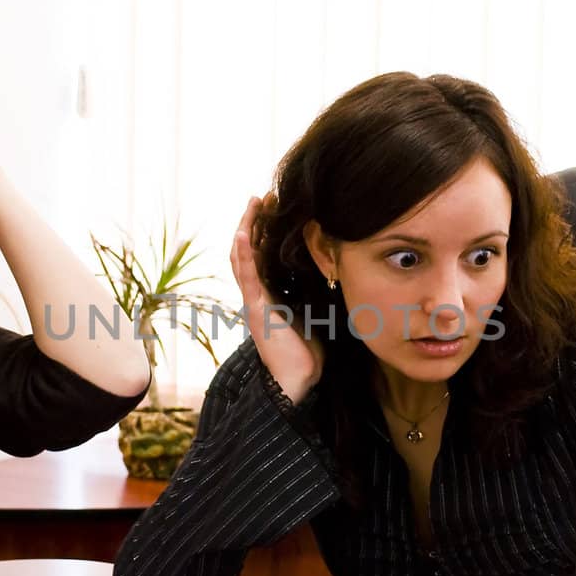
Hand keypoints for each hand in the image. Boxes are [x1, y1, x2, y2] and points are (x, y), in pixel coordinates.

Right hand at [229, 195, 322, 403]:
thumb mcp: (312, 312)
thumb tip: (333, 270)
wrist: (298, 379)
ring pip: (242, 257)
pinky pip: (247, 277)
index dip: (263, 229)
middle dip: (253, 221)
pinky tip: (244, 234)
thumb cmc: (307, 351)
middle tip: (261, 196)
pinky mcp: (256, 309)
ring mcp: (253, 301)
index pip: (260, 254)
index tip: (272, 206)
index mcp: (269, 294)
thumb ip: (313, 291)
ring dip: (247, 228)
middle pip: (248, 249)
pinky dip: (244, 254)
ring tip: (253, 204)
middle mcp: (256, 294)